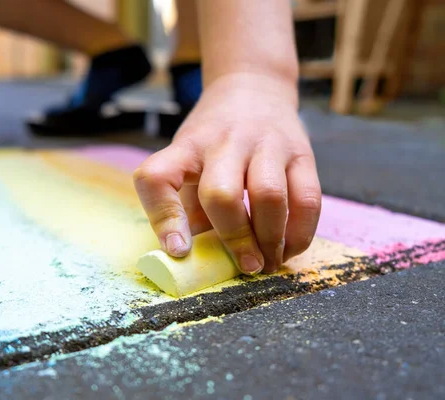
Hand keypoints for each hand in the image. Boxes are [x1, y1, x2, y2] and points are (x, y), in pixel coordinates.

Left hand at [133, 73, 321, 273]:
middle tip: (244, 266)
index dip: (164, 218)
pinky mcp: (301, 152)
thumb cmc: (213, 141)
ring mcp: (265, 144)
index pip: (158, 177)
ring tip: (268, 262)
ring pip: (269, 196)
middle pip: (221, 194)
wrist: (253, 87)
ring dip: (271, 240)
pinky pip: (307, 199)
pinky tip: (289, 248)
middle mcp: (223, 142)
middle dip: (234, 239)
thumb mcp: (188, 161)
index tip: (179, 250)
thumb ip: (189, 207)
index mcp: (185, 149)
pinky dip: (300, 233)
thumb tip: (195, 261)